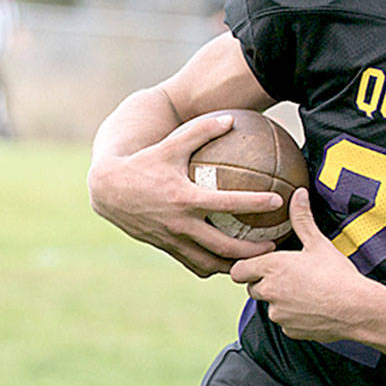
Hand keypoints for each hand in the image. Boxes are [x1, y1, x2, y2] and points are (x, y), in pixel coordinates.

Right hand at [88, 111, 285, 276]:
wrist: (107, 190)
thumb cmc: (142, 163)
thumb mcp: (170, 145)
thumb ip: (200, 131)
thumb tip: (230, 119)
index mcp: (185, 198)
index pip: (228, 203)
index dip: (255, 203)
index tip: (278, 201)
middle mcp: (180, 223)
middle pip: (224, 245)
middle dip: (252, 250)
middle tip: (275, 247)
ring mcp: (171, 239)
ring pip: (208, 262)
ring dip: (233, 265)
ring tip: (253, 262)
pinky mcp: (165, 247)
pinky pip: (192, 264)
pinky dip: (211, 266)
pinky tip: (224, 262)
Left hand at [227, 187, 376, 340]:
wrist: (357, 309)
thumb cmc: (337, 275)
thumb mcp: (318, 243)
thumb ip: (302, 219)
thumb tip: (298, 194)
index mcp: (271, 267)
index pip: (238, 270)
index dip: (247, 268)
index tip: (260, 265)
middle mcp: (269, 291)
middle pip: (252, 288)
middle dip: (264, 283)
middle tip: (288, 277)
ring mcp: (278, 313)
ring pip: (270, 306)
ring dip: (280, 301)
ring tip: (305, 292)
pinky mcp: (288, 330)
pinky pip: (285, 323)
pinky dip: (294, 317)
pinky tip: (312, 308)